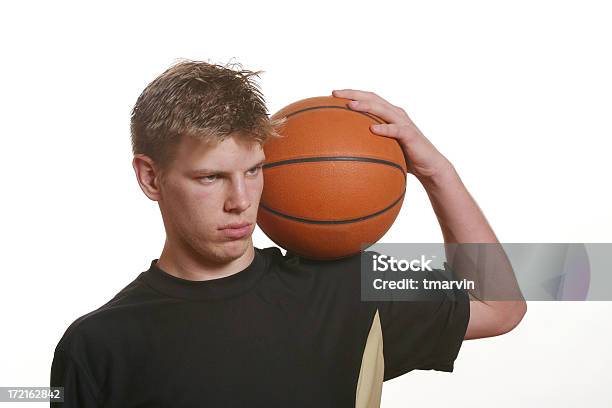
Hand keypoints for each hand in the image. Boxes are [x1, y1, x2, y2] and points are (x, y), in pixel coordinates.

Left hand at [332, 89, 453, 181]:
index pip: (368, 98)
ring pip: (383, 109)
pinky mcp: (410, 134)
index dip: (351, 93)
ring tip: (350, 105)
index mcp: (388, 114)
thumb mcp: (384, 148)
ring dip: (366, 106)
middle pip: (373, 98)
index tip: (332, 94)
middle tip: (334, 94)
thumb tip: (344, 152)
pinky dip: (385, 129)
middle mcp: (396, 114)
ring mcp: (403, 123)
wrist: (429, 166)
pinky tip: (372, 129)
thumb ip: (368, 144)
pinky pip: (396, 130)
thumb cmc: (404, 157)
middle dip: (353, 94)